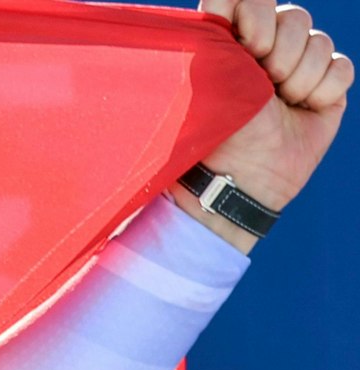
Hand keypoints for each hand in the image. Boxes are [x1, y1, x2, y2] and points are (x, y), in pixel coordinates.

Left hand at [178, 0, 352, 248]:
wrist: (244, 174)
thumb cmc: (218, 127)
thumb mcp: (208, 74)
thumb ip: (218, 28)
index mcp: (234, 38)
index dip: (257, 17)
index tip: (247, 47)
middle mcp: (268, 47)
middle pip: (295, 15)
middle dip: (280, 53)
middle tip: (264, 86)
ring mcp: (300, 66)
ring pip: (320, 42)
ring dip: (300, 78)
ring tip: (281, 104)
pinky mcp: (327, 88)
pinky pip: (341, 68)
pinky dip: (322, 91)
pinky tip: (304, 109)